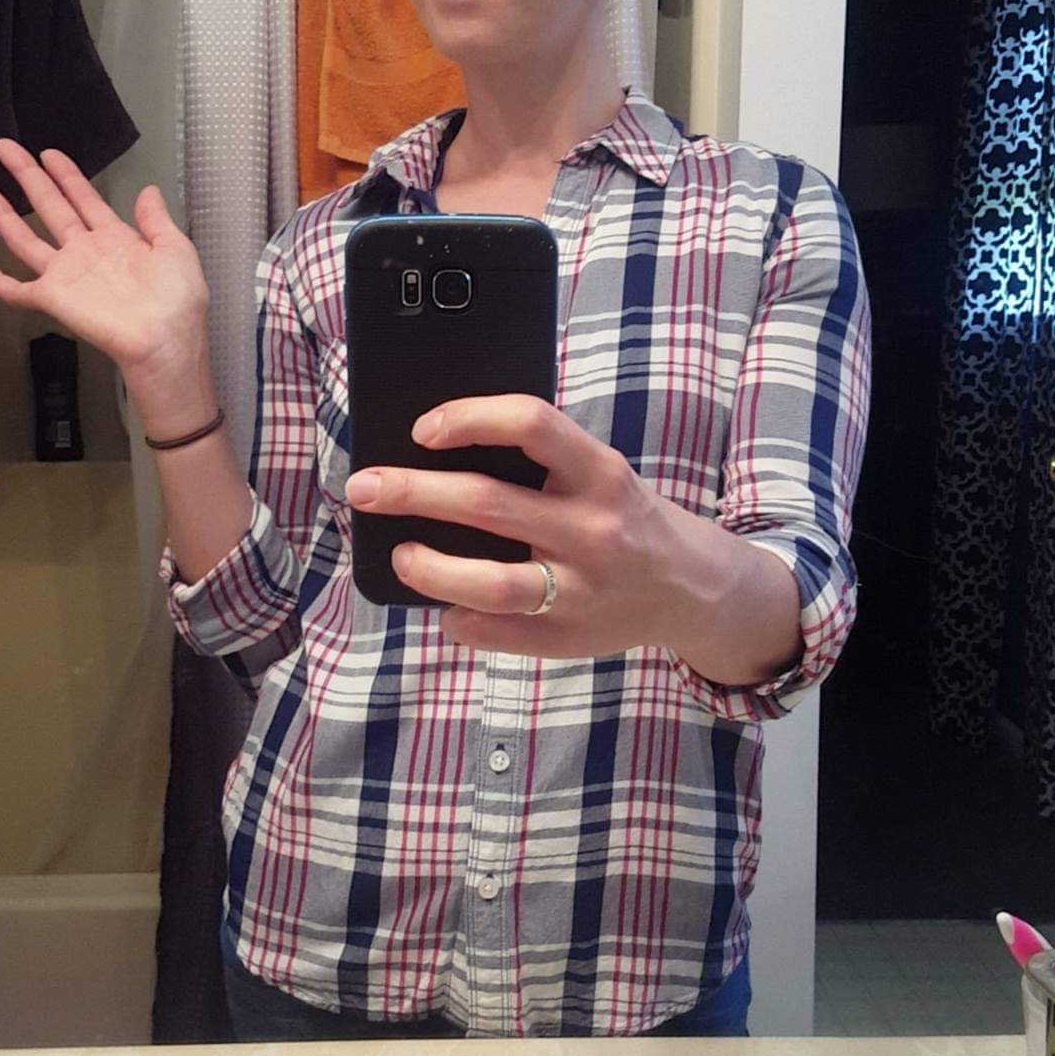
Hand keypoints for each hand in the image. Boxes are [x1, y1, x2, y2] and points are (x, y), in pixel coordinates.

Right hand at [0, 138, 209, 382]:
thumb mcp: (175, 248)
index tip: (49, 154)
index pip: (84, 198)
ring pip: (25, 239)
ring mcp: (67, 275)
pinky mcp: (54, 299)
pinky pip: (15, 289)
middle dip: (27, 175)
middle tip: (5, 149)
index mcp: (116, 239)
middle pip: (48, 206)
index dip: (66, 175)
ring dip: (2, 215)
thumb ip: (156, 219)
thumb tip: (149, 191)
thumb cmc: (178, 302)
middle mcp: (86, 253)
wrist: (166, 340)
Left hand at [345, 394, 684, 657]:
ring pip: (489, 582)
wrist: (689, 586)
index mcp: (600, 472)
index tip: (424, 428)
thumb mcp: (597, 473)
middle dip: (412, 492)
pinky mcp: (568, 637)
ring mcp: (581, 588)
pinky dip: (456, 617)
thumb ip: (538, 461)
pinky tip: (444, 605)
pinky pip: (493, 630)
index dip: (469, 418)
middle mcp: (594, 528)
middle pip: (487, 503)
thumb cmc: (620, 515)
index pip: (530, 424)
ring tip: (400, 556)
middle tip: (365, 488)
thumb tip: (434, 453)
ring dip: (429, 569)